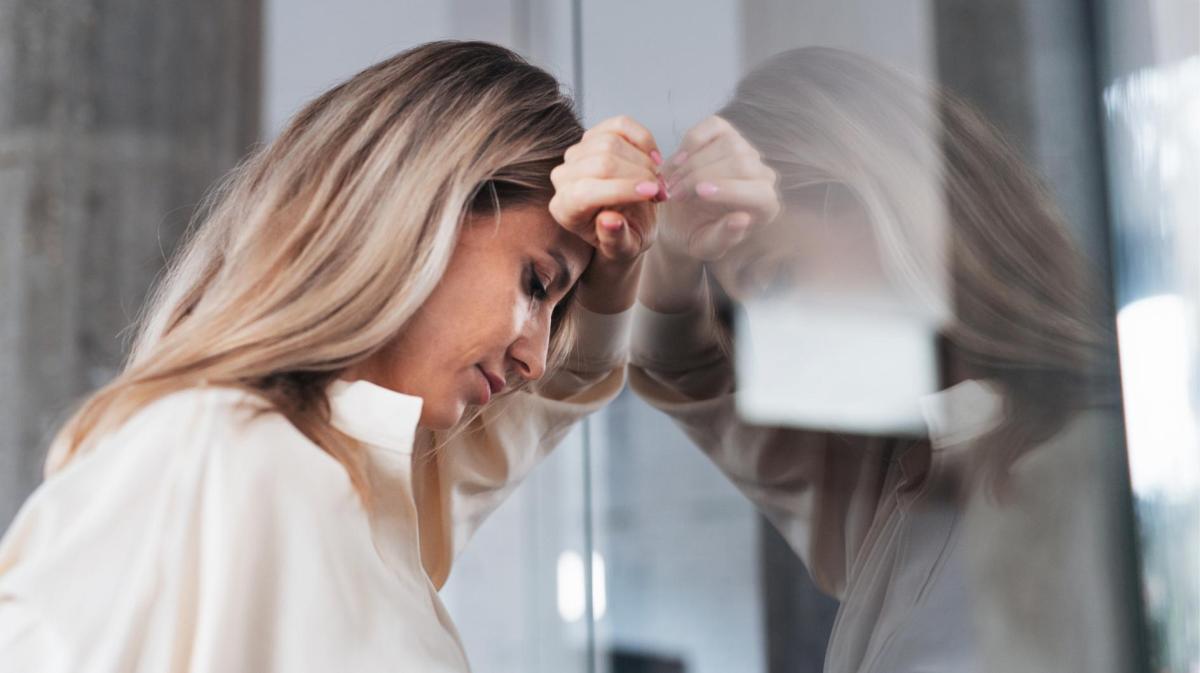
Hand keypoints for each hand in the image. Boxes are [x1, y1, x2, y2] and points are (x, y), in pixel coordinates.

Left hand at [550, 115, 664, 264]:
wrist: (626, 220)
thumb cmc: (623, 236)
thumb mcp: (623, 249)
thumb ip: (615, 239)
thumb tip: (610, 220)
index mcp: (564, 209)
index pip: (586, 192)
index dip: (622, 189)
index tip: (655, 194)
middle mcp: (563, 178)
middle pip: (601, 163)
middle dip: (639, 175)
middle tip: (662, 193)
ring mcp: (577, 153)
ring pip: (611, 142)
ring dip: (644, 161)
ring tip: (658, 183)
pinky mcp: (594, 135)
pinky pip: (620, 125)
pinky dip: (644, 139)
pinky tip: (655, 159)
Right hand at [658, 115, 779, 260]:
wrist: (679, 219)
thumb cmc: (696, 235)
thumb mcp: (705, 247)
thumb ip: (724, 238)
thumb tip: (741, 218)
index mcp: (764, 208)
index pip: (760, 193)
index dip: (731, 190)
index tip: (699, 192)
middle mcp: (762, 176)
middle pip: (741, 164)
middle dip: (702, 176)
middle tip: (675, 194)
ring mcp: (746, 151)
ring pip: (728, 144)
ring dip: (693, 162)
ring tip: (673, 183)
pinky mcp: (726, 133)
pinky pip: (714, 126)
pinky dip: (692, 140)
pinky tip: (678, 161)